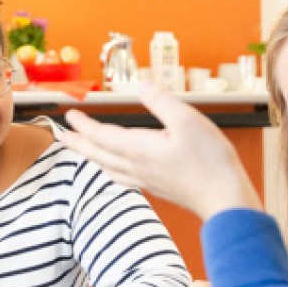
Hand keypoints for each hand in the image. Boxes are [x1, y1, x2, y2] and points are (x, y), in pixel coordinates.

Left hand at [57, 85, 262, 220]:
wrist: (226, 200)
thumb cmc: (210, 162)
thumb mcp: (187, 120)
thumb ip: (161, 101)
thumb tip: (141, 86)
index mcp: (139, 150)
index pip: (101, 136)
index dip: (83, 125)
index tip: (69, 115)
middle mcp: (138, 167)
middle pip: (98, 154)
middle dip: (78, 143)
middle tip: (61, 135)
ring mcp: (148, 179)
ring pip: (109, 167)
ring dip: (92, 157)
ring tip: (83, 151)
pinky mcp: (159, 187)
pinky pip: (124, 177)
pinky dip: (111, 170)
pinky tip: (116, 172)